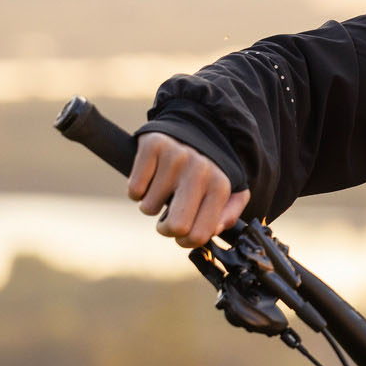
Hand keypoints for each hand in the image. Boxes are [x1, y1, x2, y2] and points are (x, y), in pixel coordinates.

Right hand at [127, 132, 250, 247]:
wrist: (194, 125)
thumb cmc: (209, 169)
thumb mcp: (231, 191)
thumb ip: (228, 215)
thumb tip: (213, 231)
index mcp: (220, 186)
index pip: (198, 235)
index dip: (185, 241)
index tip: (183, 232)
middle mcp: (199, 170)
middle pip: (174, 227)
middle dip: (167, 230)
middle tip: (168, 218)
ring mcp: (175, 157)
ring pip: (148, 208)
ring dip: (151, 204)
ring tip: (163, 187)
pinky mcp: (152, 146)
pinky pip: (134, 190)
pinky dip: (138, 190)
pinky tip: (151, 177)